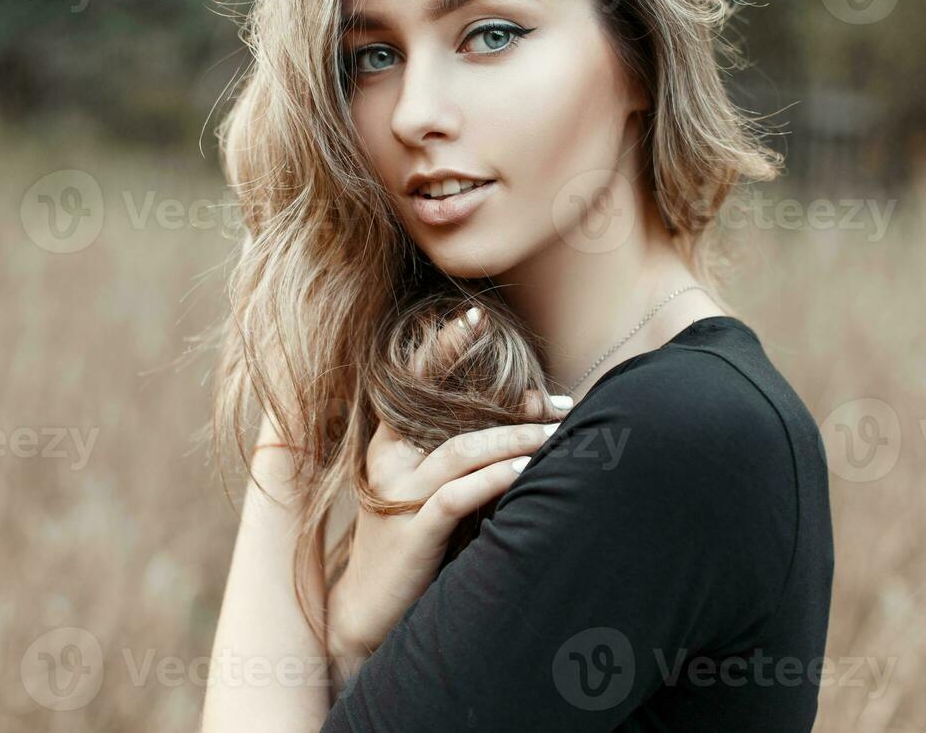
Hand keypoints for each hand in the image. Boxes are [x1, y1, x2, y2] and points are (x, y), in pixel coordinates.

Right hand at [325, 308, 571, 683]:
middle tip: (557, 398)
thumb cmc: (413, 544)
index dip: (444, 345)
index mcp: (389, 443)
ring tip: (557, 433)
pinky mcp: (412, 531)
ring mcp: (398, 495)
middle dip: (504, 397)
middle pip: (442, 407)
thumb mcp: (433, 491)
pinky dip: (496, 479)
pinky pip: (458, 495)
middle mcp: (388, 460)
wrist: (368, 612)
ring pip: (461, 450)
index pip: (415, 379)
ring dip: (514, 439)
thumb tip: (529, 416)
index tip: (477, 314)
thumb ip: (464, 454)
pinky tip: (528, 472)